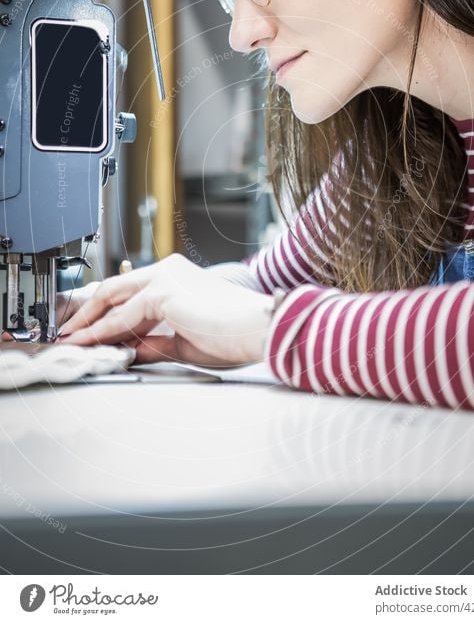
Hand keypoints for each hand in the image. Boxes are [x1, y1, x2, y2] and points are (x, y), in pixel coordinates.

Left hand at [56, 254, 273, 366]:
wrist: (256, 330)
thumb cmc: (233, 337)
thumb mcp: (184, 344)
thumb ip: (154, 343)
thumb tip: (129, 351)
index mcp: (177, 278)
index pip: (130, 292)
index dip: (105, 313)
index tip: (88, 332)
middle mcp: (168, 271)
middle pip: (114, 288)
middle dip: (88, 312)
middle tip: (69, 333)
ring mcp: (164, 278)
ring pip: (113, 299)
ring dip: (89, 323)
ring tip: (71, 342)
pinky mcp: (163, 291)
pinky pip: (122, 316)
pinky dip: (103, 331)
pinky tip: (89, 343)